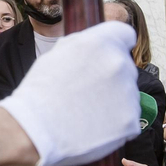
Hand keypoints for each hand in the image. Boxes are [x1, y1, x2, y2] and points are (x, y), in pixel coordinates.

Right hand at [0, 22, 138, 165]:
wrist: (35, 131)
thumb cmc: (40, 93)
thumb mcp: (56, 54)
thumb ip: (83, 45)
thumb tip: (97, 45)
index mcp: (100, 43)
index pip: (125, 34)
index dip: (117, 44)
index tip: (109, 56)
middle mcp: (119, 64)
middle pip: (125, 66)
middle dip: (110, 76)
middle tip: (88, 91)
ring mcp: (128, 93)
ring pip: (127, 93)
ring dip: (114, 100)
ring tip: (87, 111)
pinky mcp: (130, 120)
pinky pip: (128, 117)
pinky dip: (115, 122)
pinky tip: (93, 126)